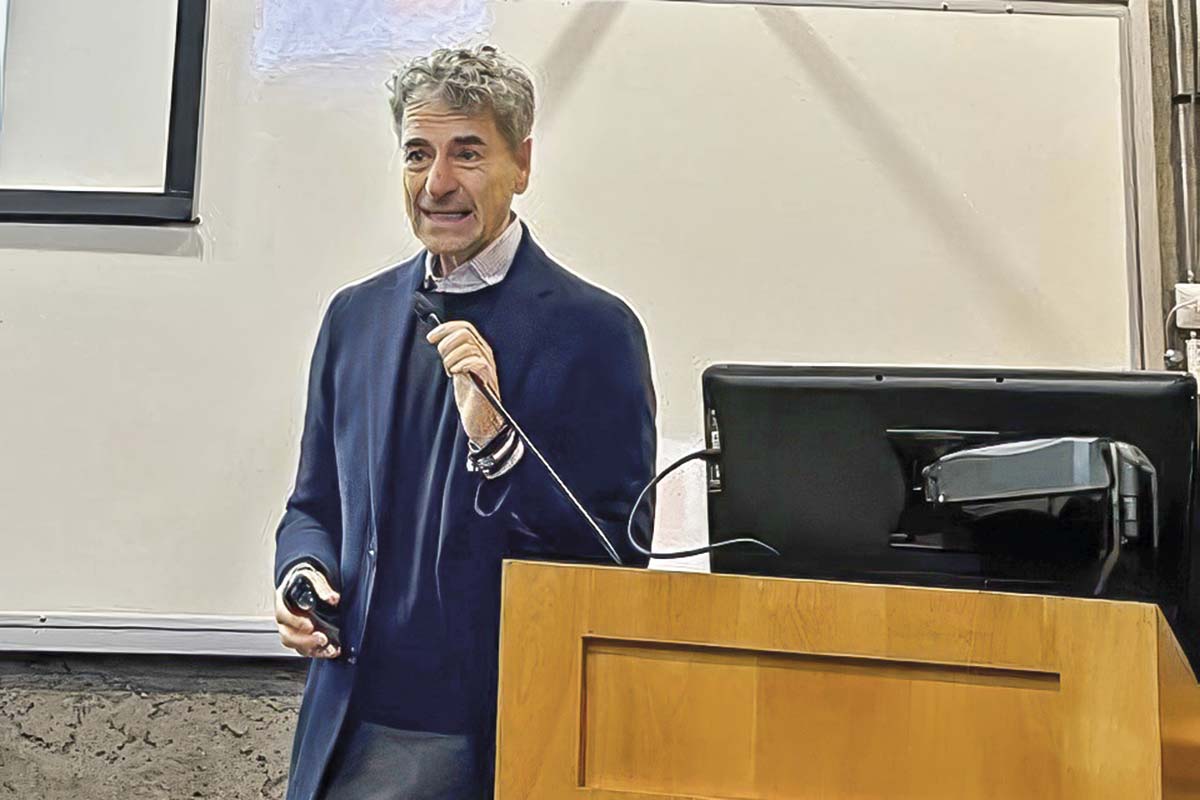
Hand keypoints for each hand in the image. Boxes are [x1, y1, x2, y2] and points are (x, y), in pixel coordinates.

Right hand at [274, 563, 340, 658]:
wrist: (302, 584)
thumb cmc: (303, 582)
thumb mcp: (312, 578)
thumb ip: (321, 587)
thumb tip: (332, 598)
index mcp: (283, 602)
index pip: (283, 615)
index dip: (295, 622)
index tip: (309, 626)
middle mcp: (284, 619)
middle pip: (287, 636)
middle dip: (305, 640)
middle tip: (322, 638)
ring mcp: (291, 630)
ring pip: (295, 646)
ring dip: (312, 649)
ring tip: (329, 648)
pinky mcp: (300, 637)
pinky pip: (304, 649)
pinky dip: (318, 652)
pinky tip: (331, 650)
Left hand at [426, 320, 505, 444]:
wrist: (480, 418)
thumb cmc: (469, 395)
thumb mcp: (457, 369)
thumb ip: (453, 354)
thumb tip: (437, 339)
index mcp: (478, 349)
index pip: (464, 327)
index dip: (445, 329)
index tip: (430, 338)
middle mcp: (485, 353)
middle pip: (464, 332)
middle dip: (446, 344)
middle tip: (443, 360)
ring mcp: (488, 364)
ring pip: (467, 346)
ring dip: (451, 358)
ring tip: (450, 372)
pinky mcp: (487, 377)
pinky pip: (475, 361)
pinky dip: (460, 365)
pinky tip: (456, 375)